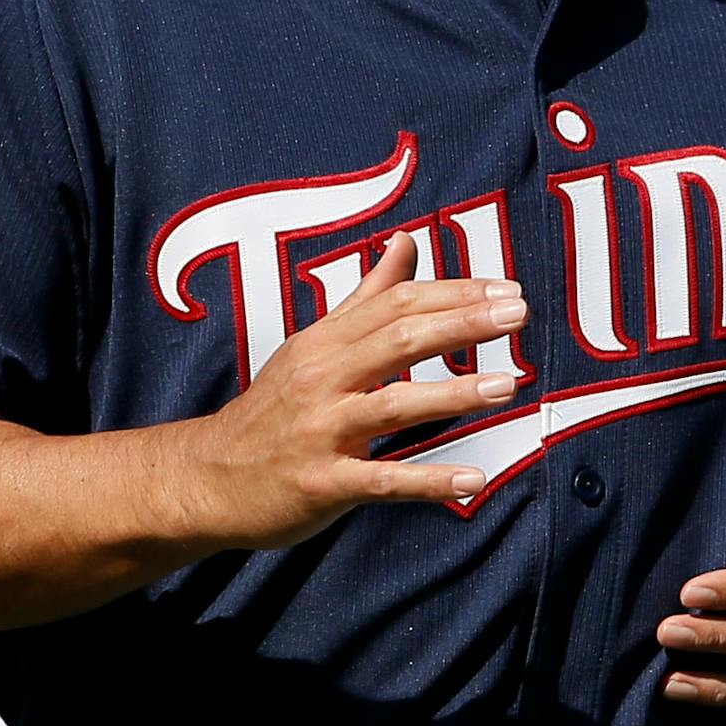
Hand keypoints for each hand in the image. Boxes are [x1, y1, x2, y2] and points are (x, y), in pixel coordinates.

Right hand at [171, 231, 527, 548]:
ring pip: (393, 404)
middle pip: (399, 339)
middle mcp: (322, 379)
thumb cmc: (270, 412)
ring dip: (453, 394)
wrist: (207, 478)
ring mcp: (321, 431)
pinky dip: (429, 480)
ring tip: (507, 386)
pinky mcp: (322, 483)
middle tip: (518, 315)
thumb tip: (405, 243)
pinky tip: (474, 478)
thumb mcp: (312, 347)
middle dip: (462, 324)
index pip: (396, 304)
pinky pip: (383, 480)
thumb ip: (365, 298)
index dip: (453, 294)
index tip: (505, 290)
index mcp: (325, 342)